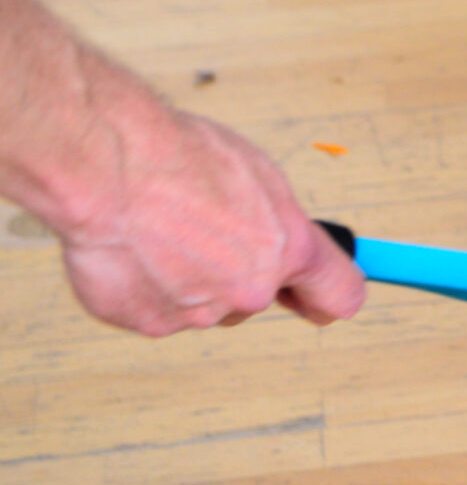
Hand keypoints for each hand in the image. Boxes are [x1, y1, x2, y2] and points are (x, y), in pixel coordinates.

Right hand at [53, 106, 364, 336]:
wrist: (108, 171)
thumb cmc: (180, 160)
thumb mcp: (260, 177)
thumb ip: (279, 226)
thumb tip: (286, 247)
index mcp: (289, 250)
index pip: (340, 295)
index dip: (327, 295)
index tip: (319, 296)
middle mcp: (249, 290)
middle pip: (257, 295)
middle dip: (239, 272)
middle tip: (208, 232)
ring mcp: (199, 312)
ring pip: (206, 302)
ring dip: (192, 278)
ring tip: (164, 233)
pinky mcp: (150, 324)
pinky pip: (161, 308)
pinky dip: (151, 287)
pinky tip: (139, 251)